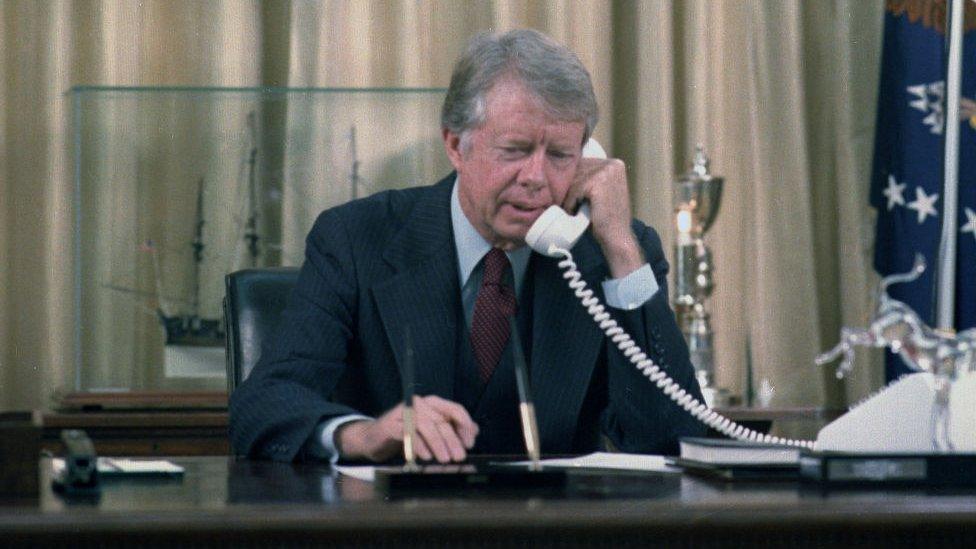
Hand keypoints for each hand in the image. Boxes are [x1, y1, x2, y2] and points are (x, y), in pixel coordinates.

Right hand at [335, 395, 478, 462]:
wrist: (375, 439)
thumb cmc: (407, 435)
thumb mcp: (433, 432)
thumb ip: (453, 429)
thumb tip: (475, 430)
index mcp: (432, 404)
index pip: (455, 409)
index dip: (464, 426)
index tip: (469, 443)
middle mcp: (419, 404)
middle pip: (441, 420)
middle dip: (452, 440)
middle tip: (458, 457)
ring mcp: (404, 412)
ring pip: (426, 425)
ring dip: (437, 443)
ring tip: (444, 459)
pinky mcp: (391, 424)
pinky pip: (408, 433)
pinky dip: (418, 445)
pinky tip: (426, 456)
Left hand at [562, 157, 643, 277]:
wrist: (616, 236)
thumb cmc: (605, 217)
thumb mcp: (601, 191)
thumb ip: (590, 177)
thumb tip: (564, 168)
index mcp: (615, 163)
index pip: (583, 163)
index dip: (574, 180)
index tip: (571, 195)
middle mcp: (612, 164)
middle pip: (577, 170)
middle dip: (570, 188)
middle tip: (570, 204)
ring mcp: (606, 172)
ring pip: (574, 180)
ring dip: (569, 197)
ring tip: (573, 209)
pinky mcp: (597, 183)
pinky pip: (574, 190)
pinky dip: (570, 203)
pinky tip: (575, 212)